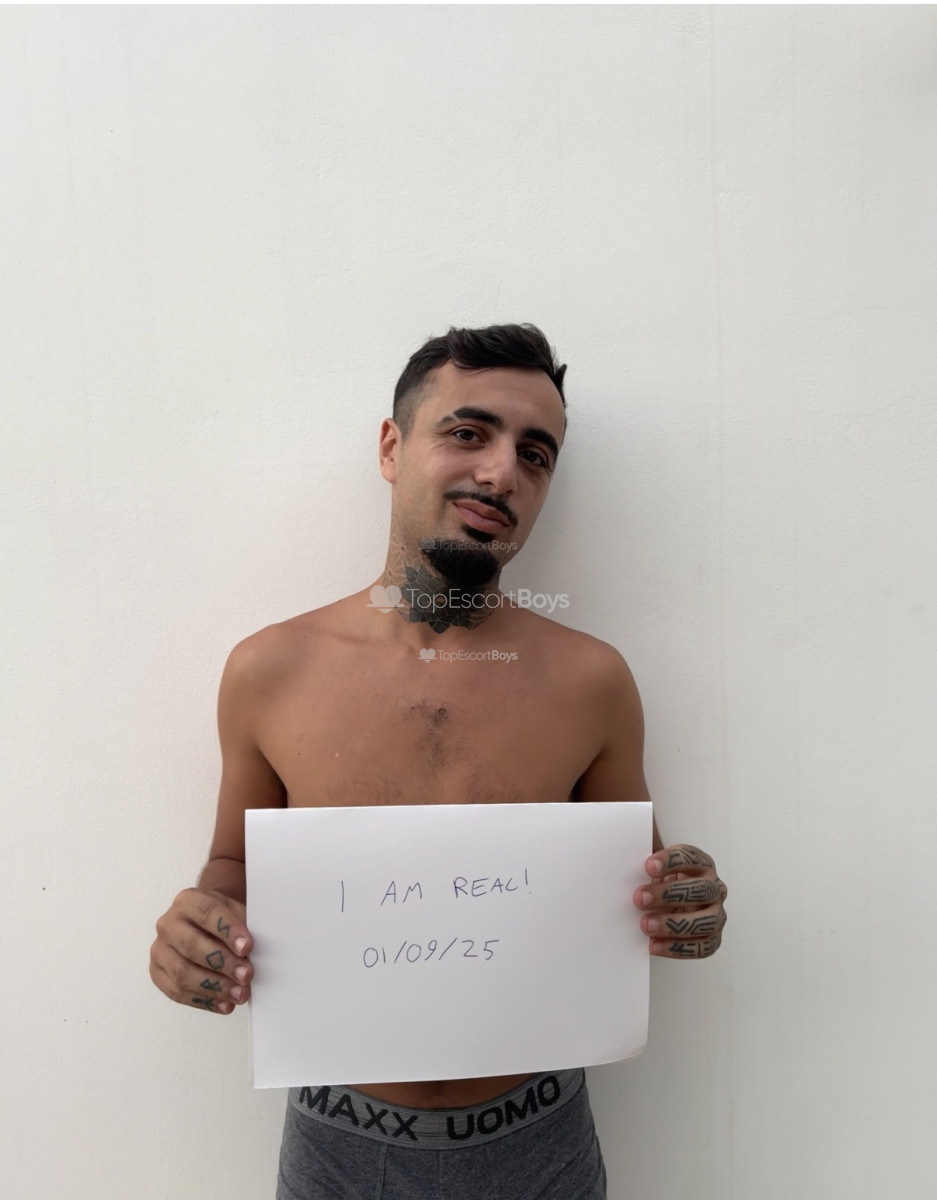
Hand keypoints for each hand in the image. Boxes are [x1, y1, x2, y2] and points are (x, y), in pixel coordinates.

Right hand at [150, 888, 253, 1013]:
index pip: (207, 913)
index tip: (248, 947)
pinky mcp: (157, 973)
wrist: (201, 922)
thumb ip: (243, 927)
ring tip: (239, 994)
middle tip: (246, 975)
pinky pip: (177, 992)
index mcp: (188, 901)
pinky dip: (204, 1001)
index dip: (228, 931)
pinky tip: (225, 1004)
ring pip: (182, 972)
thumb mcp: (234, 911)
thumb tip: (251, 954)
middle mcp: (168, 923)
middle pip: (191, 945)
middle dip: (223, 963)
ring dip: (214, 987)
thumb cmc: (221, 918)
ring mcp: (159, 949)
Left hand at [633, 844, 726, 958]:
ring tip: (645, 925)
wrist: (667, 906)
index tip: (648, 866)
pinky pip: (704, 946)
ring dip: (674, 925)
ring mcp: (717, 913)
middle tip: (640, 899)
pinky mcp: (714, 937)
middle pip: (700, 890)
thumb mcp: (655, 867)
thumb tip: (626, 845)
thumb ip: (646, 857)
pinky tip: (654, 945)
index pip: (691, 858)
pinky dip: (678, 948)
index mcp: (702, 864)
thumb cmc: (661, 882)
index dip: (671, 861)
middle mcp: (715, 887)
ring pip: (707, 920)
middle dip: (668, 895)